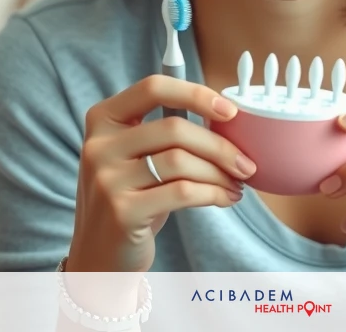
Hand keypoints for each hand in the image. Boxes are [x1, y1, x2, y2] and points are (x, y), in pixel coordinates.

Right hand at [68, 75, 256, 272]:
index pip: (153, 88)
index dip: (195, 94)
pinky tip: (225, 198)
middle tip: (246, 163)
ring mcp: (107, 179)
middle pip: (175, 129)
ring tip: (237, 184)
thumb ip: (165, 131)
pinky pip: (183, 192)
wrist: (99, 257)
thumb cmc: (131, 199)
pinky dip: (213, 193)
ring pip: (182, 162)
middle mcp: (99, 145)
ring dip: (220, 173)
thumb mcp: (135, 157)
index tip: (230, 111)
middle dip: (219, 146)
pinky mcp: (122, 211)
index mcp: (103, 119)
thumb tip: (226, 117)